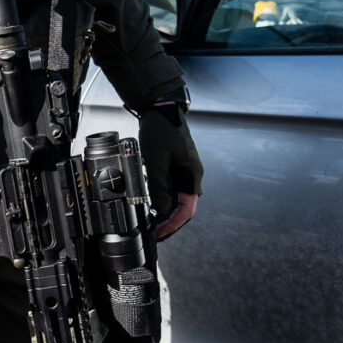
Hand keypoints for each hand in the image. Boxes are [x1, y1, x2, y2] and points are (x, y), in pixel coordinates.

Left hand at [138, 99, 203, 240]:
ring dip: (165, 213)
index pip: (187, 209)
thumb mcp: (156, 159)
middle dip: (170, 223)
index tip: (160, 233)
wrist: (161, 109)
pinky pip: (170, 190)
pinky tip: (151, 207)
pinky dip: (162, 201)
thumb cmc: (161, 130)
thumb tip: (162, 209)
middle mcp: (190, 176)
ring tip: (151, 224)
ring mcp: (183, 173)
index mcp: (192, 175)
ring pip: (176, 201)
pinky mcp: (174, 169)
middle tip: (154, 233)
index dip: (174, 224)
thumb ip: (159, 185)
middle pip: (183, 208)